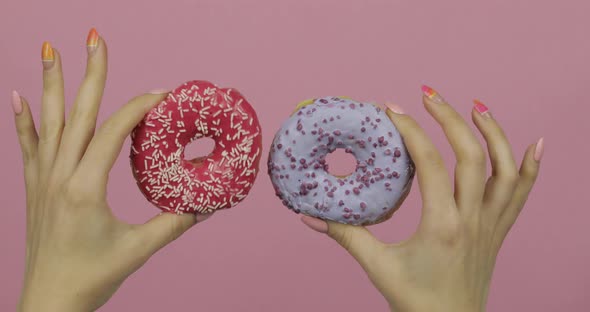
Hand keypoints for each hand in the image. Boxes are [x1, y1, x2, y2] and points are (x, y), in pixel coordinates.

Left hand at [13, 29, 210, 311]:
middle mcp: (59, 176)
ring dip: (51, 83)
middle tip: (94, 37)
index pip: (114, 132)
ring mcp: (42, 179)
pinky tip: (16, 95)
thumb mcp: (138, 249)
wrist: (49, 303)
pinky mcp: (34, 188)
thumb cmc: (92, 277)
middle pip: (79, 113)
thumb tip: (207, 203)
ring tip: (51, 49)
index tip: (161, 93)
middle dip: (90, 72)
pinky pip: (27, 145)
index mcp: (85, 187)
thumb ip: (174, 223)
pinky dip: (22, 119)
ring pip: (49, 121)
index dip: (138, 107)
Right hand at [301, 86, 542, 311]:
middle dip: (449, 118)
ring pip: (505, 170)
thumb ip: (345, 236)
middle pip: (471, 156)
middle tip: (428, 94)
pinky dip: (531, 167)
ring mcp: (490, 225)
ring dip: (494, 133)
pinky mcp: (498, 232)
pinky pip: (523, 195)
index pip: (430, 165)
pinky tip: (536, 144)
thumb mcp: (377, 267)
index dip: (411, 132)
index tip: (391, 110)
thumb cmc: (415, 302)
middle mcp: (472, 220)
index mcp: (442, 226)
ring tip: (476, 106)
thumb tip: (309, 216)